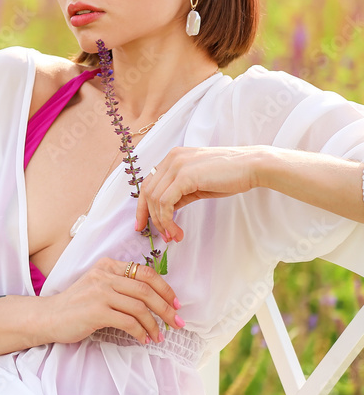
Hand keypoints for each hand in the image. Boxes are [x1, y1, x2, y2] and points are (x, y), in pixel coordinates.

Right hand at [43, 258, 184, 345]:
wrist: (49, 316)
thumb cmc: (76, 305)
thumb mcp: (97, 285)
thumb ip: (119, 285)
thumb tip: (153, 298)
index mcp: (107, 266)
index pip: (145, 272)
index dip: (165, 288)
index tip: (175, 303)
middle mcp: (104, 275)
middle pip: (146, 290)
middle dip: (166, 308)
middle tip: (177, 323)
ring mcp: (100, 292)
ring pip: (140, 307)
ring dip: (155, 325)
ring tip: (159, 336)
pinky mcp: (96, 311)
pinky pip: (128, 322)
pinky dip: (141, 332)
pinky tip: (143, 339)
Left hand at [135, 146, 261, 242]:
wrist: (252, 167)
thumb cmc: (230, 176)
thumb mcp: (198, 184)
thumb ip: (180, 193)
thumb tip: (166, 210)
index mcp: (173, 158)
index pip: (148, 183)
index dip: (143, 206)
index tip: (142, 224)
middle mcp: (171, 158)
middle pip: (147, 192)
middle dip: (150, 217)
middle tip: (162, 236)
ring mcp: (176, 165)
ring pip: (154, 199)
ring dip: (161, 222)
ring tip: (173, 236)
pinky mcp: (184, 176)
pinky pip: (165, 202)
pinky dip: (167, 220)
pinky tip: (176, 230)